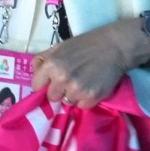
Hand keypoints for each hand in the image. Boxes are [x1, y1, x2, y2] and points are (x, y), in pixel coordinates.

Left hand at [31, 20, 146, 108]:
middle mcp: (61, 79)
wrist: (114, 46)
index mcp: (51, 65)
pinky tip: (92, 86)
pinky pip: (82, 106)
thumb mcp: (60, 46)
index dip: (45, 84)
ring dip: (73, 95)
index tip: (53, 81)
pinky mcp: (91, 97)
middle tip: (71, 80)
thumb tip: (34, 72)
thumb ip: (43, 59)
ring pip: (67, 102)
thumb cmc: (86, 44)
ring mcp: (76, 90)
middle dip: (59, 91)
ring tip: (83, 82)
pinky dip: (86, 99)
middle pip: (51, 97)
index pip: (36, 87)